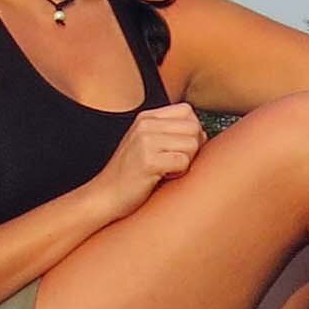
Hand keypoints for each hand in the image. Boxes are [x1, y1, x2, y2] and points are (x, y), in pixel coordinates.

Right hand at [93, 103, 205, 220]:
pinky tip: (163, 178)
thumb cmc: (132, 175)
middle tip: (176, 164)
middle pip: (194, 128)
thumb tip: (204, 134)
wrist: (105, 196)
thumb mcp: (148, 145)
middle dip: (193, 149)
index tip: (180, 149)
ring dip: (185, 163)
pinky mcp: (148, 161)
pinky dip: (179, 174)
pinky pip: (183, 162)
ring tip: (167, 171)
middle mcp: (145, 124)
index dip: (193, 131)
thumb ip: (171, 134)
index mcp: (146, 117)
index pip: (188, 112)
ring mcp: (145, 141)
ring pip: (192, 145)